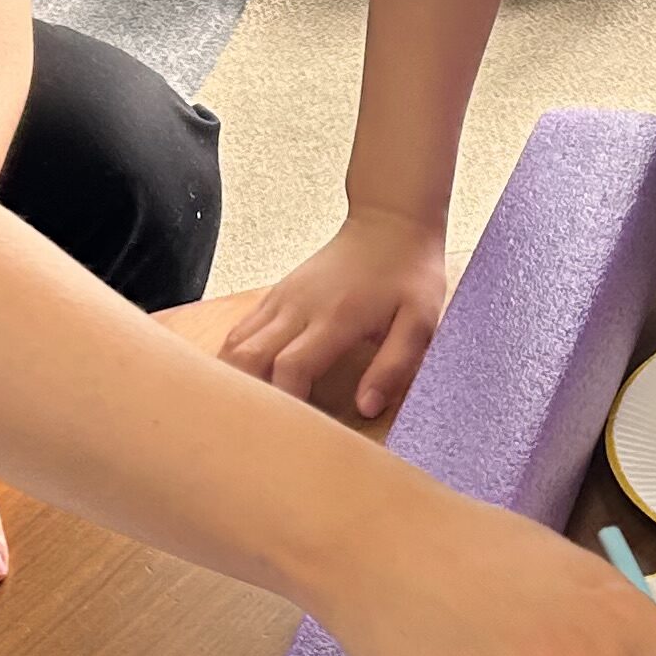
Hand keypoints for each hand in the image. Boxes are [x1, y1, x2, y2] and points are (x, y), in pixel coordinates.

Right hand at [222, 206, 448, 421]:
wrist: (389, 223)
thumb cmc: (408, 273)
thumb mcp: (420, 321)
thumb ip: (394, 365)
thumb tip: (366, 407)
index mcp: (334, 318)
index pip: (290, 368)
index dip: (287, 404)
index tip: (296, 432)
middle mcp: (298, 307)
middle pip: (247, 358)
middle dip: (248, 398)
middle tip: (262, 430)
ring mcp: (282, 299)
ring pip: (235, 344)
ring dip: (235, 380)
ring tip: (250, 412)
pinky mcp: (276, 295)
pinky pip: (242, 331)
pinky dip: (237, 360)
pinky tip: (248, 383)